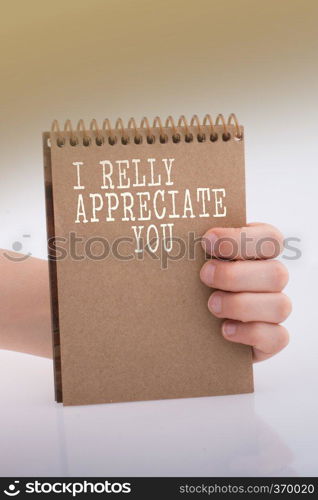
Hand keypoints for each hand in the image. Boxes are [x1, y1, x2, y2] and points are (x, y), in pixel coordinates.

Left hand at [200, 223, 290, 361]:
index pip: (269, 239)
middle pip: (277, 274)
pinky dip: (250, 333)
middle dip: (236, 275)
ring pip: (279, 306)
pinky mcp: (272, 338)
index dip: (242, 238)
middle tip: (204, 275)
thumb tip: (175, 240)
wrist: (191, 322)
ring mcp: (275, 309)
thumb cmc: (195, 282)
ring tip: (212, 305)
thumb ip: (195, 249)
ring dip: (242, 305)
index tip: (207, 240)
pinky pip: (277, 337)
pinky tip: (225, 329)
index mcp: (259, 252)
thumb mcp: (194, 262)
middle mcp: (272, 279)